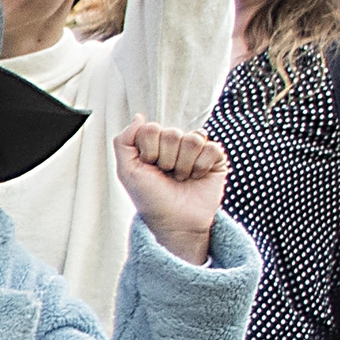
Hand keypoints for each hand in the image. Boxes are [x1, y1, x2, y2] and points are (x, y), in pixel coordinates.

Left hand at [114, 119, 228, 257]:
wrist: (174, 222)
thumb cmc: (150, 199)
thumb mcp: (127, 172)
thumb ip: (123, 141)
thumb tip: (139, 117)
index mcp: (154, 143)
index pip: (151, 128)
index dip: (148, 151)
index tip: (149, 168)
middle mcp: (175, 143)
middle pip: (172, 133)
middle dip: (166, 160)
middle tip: (166, 176)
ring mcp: (196, 149)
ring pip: (192, 140)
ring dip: (184, 165)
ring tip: (181, 178)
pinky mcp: (215, 158)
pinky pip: (212, 148)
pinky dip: (201, 167)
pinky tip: (196, 178)